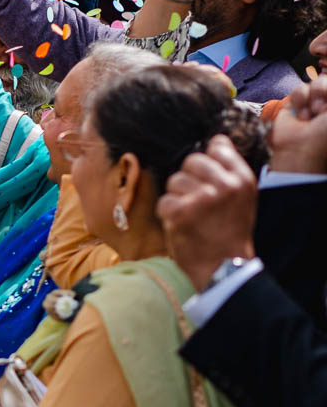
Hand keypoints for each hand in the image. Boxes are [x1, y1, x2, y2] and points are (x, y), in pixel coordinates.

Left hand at [156, 134, 257, 289]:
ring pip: (174, 180)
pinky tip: (182, 225)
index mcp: (242, 179)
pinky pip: (164, 200)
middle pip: (191, 160)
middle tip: (198, 203)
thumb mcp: (241, 198)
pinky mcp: (180, 211)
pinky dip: (167, 213)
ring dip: (177, 197)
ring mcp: (202, 197)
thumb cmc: (229, 232)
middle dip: (189, 179)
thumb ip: (229, 170)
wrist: (223, 266)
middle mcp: (225, 185)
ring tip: (192, 216)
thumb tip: (216, 140)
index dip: (207, 161)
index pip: (217, 146)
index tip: (208, 178)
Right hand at [266, 76, 326, 173]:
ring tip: (310, 116)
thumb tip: (323, 91)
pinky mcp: (295, 103)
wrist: (302, 147)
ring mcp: (313, 101)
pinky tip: (300, 115)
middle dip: (324, 93)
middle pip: (326, 80)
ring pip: (314, 82)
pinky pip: (299, 89)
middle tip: (321, 111)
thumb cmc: (325, 135)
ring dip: (312, 99)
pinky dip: (299, 102)